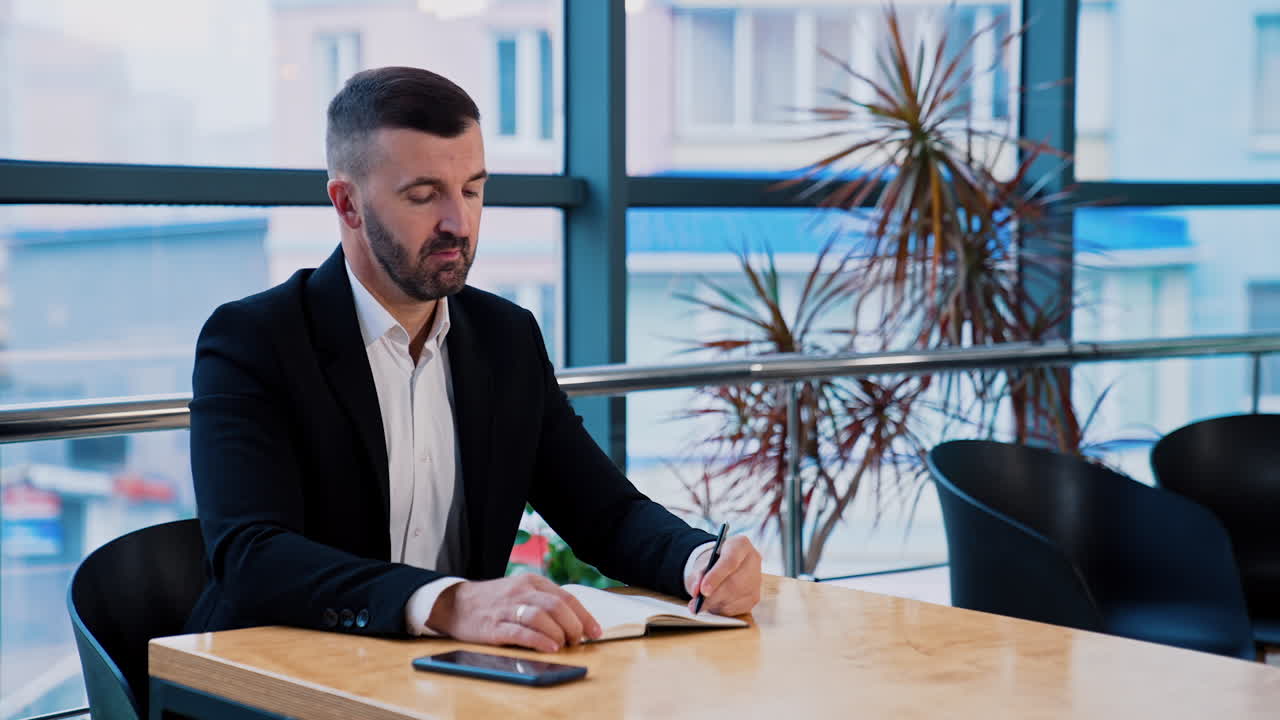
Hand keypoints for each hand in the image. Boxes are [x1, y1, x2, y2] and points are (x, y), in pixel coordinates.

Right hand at [427, 574, 602, 652]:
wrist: (455, 604)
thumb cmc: (494, 602)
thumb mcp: (521, 592)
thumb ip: (543, 602)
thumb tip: (574, 623)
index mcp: (532, 582)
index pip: (566, 597)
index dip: (584, 616)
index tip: (595, 632)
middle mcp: (521, 591)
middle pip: (557, 606)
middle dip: (573, 625)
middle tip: (578, 641)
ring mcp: (507, 608)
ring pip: (541, 617)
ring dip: (558, 633)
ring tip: (565, 645)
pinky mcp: (494, 626)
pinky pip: (521, 632)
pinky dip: (539, 641)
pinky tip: (550, 648)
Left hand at [684, 536, 761, 616]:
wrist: (724, 567)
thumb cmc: (712, 563)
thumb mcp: (702, 563)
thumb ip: (698, 575)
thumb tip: (696, 592)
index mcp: (740, 545)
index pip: (730, 561)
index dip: (716, 577)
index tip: (702, 591)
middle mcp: (753, 561)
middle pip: (733, 583)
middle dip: (712, 596)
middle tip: (695, 606)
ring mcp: (757, 581)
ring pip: (734, 598)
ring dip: (715, 603)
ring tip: (704, 601)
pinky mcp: (755, 597)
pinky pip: (736, 608)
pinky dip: (721, 609)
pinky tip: (715, 602)